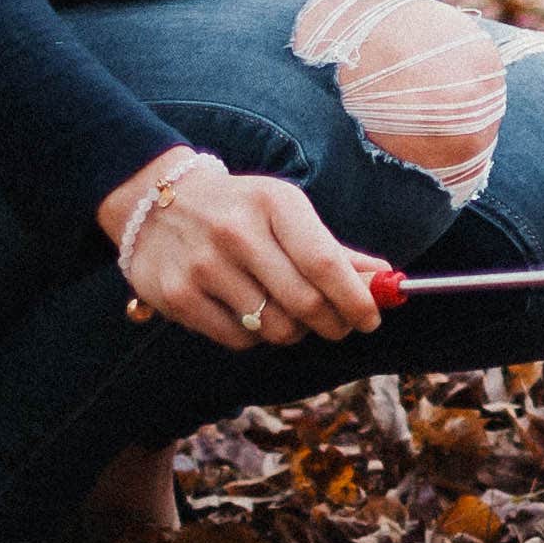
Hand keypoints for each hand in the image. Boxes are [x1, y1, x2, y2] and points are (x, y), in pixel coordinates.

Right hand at [107, 156, 387, 347]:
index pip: (325, 263)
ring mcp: (203, 266)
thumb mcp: (286, 211)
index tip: (371, 319)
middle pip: (304, 302)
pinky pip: (238, 339)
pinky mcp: (177, 296)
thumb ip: (334, 249)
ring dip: (294, 331)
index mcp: (274, 203)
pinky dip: (256, 336)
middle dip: (332, 323)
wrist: (157, 203)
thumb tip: (386, 280)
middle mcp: (236, 232)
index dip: (356, 299)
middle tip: (339, 325)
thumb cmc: (239, 210)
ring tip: (290, 314)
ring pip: (273, 327)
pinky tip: (251, 313)